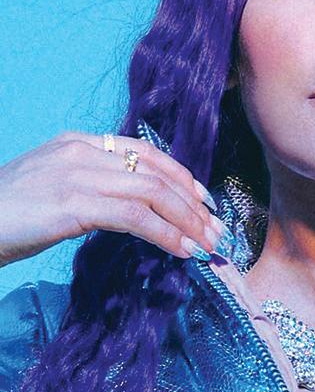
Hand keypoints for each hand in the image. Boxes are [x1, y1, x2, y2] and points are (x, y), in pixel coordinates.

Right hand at [0, 131, 232, 267]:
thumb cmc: (8, 213)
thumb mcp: (55, 185)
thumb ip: (95, 184)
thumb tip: (139, 207)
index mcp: (80, 142)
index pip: (147, 152)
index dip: (183, 176)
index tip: (205, 201)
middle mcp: (82, 150)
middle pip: (157, 173)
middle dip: (194, 204)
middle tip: (216, 230)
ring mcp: (77, 174)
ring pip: (154, 193)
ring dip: (188, 221)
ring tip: (207, 244)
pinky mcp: (73, 204)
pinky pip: (135, 217)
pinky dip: (166, 234)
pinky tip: (182, 250)